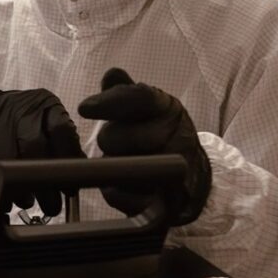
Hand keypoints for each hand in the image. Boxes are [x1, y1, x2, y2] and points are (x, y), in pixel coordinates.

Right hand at [0, 88, 84, 215]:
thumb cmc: (21, 121)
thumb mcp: (46, 120)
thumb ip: (64, 141)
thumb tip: (80, 170)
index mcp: (43, 106)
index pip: (61, 130)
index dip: (68, 161)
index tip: (70, 186)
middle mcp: (19, 112)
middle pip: (34, 147)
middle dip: (44, 182)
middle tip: (52, 205)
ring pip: (9, 162)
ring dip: (21, 190)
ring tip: (28, 201)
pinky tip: (8, 198)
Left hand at [77, 68, 210, 225]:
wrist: (194, 176)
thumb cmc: (158, 134)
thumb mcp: (147, 108)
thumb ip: (125, 92)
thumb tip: (112, 74)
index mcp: (168, 109)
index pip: (139, 98)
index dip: (109, 102)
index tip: (83, 108)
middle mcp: (176, 137)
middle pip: (121, 138)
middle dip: (109, 140)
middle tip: (113, 143)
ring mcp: (175, 172)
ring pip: (122, 167)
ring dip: (112, 165)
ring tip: (120, 161)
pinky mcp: (165, 203)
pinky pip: (123, 196)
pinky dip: (114, 191)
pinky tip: (119, 183)